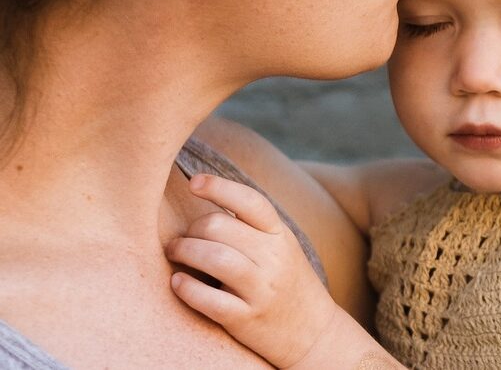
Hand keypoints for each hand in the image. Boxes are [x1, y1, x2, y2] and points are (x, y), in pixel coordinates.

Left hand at [165, 174, 337, 367]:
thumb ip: (252, 226)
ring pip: (214, 257)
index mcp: (280, 234)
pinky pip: (209, 300)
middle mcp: (273, 257)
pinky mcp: (246, 319)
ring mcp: (261, 289)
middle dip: (191, 228)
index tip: (194, 182)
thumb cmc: (288, 281)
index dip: (219, 187)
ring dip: (184, 251)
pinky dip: (187, 288)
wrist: (314, 332)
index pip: (249, 201)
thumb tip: (210, 199)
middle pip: (220, 226)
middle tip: (181, 238)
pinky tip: (177, 282)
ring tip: (174, 252)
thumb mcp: (281, 246)